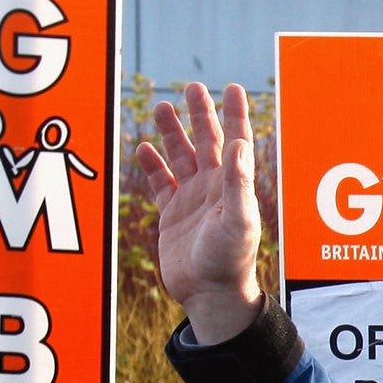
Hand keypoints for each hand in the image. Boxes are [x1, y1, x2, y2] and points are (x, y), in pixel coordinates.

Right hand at [136, 82, 263, 343]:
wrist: (211, 296)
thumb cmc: (229, 262)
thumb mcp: (237, 220)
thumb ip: (237, 183)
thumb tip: (239, 143)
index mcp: (233, 186)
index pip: (236, 142)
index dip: (235, 114)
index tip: (233, 87)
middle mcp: (214, 189)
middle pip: (206, 142)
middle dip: (200, 114)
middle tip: (193, 87)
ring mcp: (192, 201)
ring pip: (179, 157)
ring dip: (171, 133)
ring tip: (162, 107)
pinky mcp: (172, 216)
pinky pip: (160, 184)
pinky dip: (152, 166)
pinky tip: (143, 148)